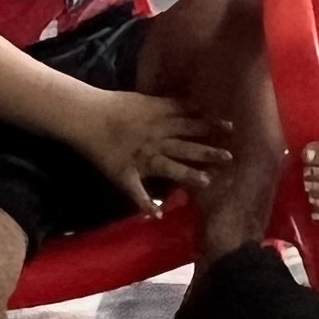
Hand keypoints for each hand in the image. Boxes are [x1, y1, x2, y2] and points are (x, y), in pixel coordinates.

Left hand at [75, 88, 230, 210]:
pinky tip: (206, 108)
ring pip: (187, 124)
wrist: (88, 116)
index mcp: (150, 160)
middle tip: (230, 157)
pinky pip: (177, 105)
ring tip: (228, 128)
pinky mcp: (154, 102)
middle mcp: (158, 140)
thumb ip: (140, 198)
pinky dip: (192, 107)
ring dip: (208, 127)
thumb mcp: (119, 178)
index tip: (211, 181)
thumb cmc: (101, 151)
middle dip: (209, 152)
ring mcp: (158, 120)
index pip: (177, 170)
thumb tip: (158, 216)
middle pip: (187, 147)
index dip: (193, 175)